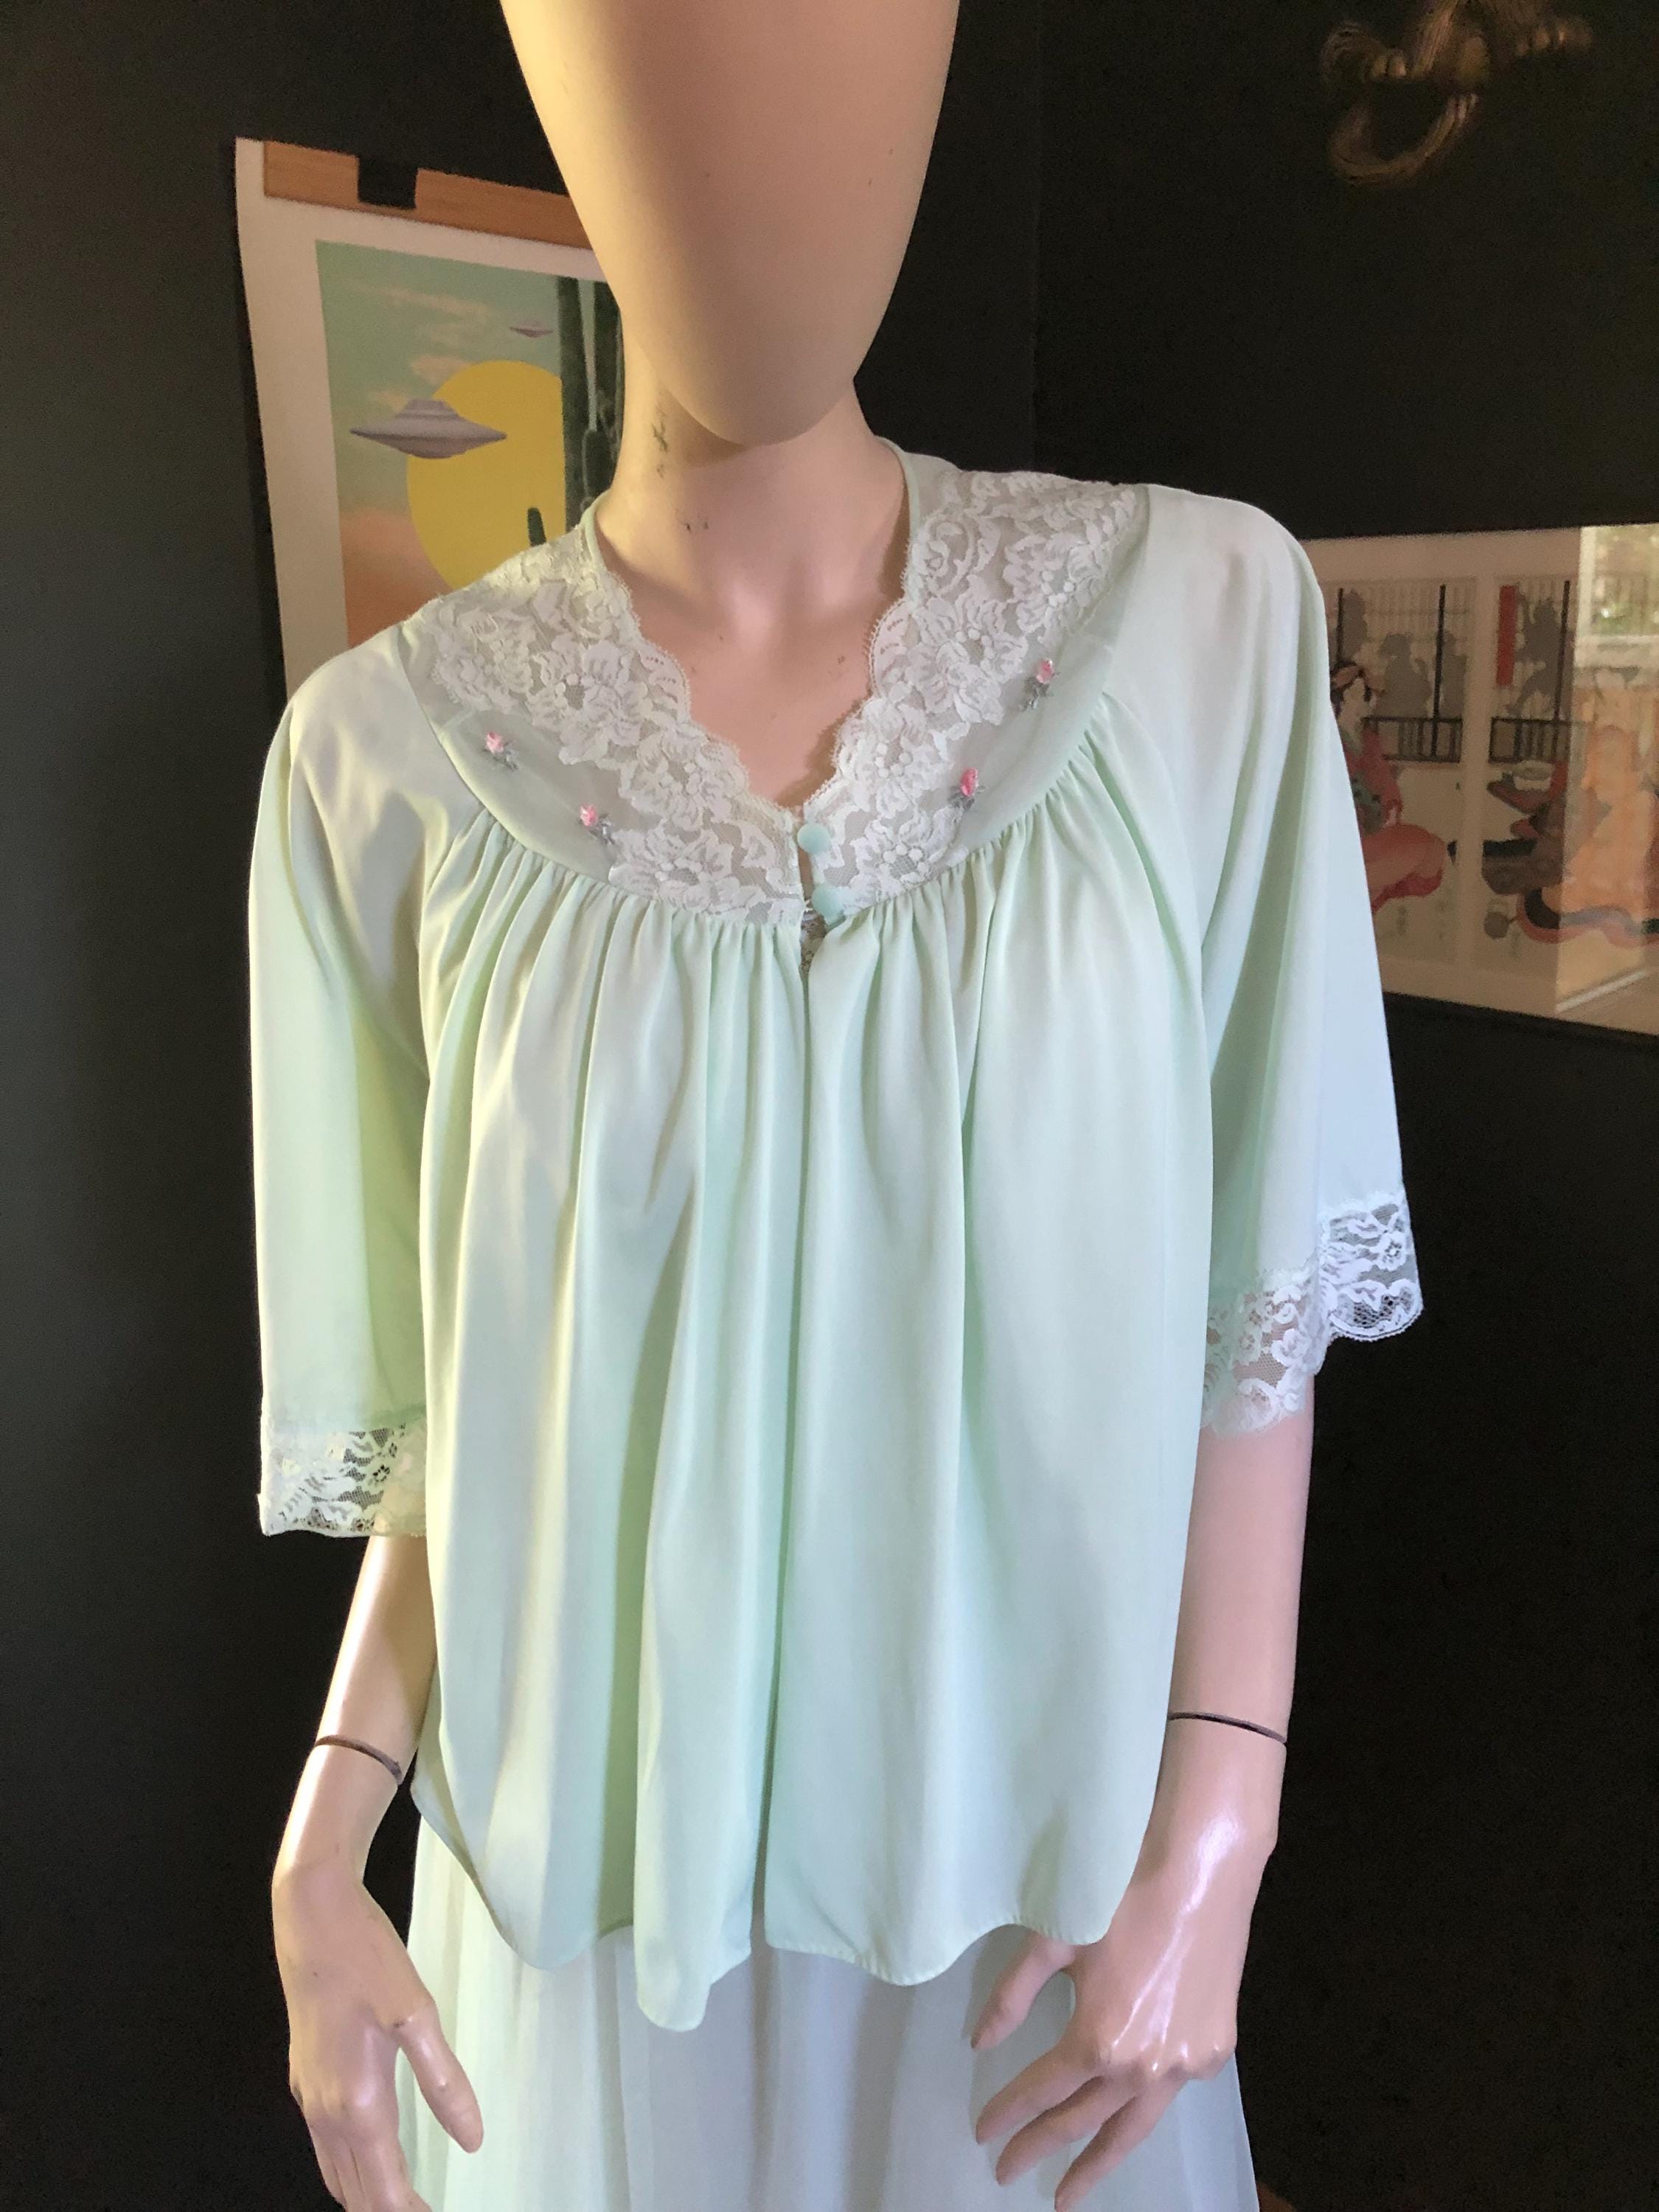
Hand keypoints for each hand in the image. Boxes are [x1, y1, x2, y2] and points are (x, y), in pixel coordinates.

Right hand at [273, 1858, 481, 2209]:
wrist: (310, 1915)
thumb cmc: (365, 1957)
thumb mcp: (416, 2013)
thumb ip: (444, 2081)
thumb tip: (472, 2140)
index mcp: (357, 2102)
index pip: (384, 2189)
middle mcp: (325, 2110)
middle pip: (355, 2191)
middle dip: (388, 2210)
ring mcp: (309, 2095)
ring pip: (335, 2172)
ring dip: (366, 2196)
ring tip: (403, 2201)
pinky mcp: (304, 2076)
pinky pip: (325, 2145)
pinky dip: (348, 2168)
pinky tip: (371, 2157)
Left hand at [968, 1825, 1267, 2208]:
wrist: (1201, 1875)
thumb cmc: (1120, 1898)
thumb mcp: (1053, 1940)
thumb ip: (1010, 1997)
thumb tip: (978, 2043)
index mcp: (1097, 2042)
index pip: (1040, 2092)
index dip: (1008, 2114)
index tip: (983, 2134)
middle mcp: (1141, 2069)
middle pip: (1082, 2123)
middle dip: (1041, 2150)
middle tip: (1009, 2174)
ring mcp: (1184, 2067)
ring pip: (1133, 2129)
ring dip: (1098, 2163)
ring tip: (1070, 2191)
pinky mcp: (1213, 2053)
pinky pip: (1170, 2090)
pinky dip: (1143, 2103)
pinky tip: (1127, 2107)